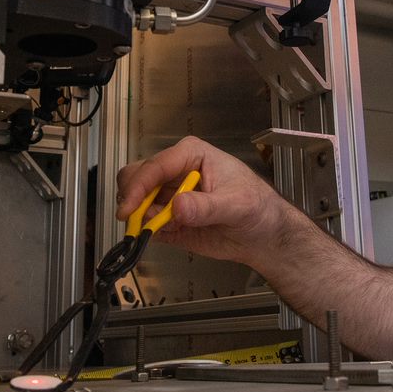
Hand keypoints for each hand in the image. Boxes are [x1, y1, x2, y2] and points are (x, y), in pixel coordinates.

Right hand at [116, 136, 293, 265]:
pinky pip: (145, 224)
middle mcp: (175, 173)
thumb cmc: (258, 207)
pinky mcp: (168, 219)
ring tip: (162, 228)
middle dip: (132, 200)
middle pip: (135, 177)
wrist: (263, 235)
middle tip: (137, 220)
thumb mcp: (236, 204)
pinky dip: (146, 231)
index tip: (129, 208)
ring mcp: (169, 196)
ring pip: (136, 201)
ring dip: (139, 218)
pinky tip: (166, 234)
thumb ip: (206, 206)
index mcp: (191, 156)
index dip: (138, 186)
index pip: (155, 166)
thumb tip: (178, 206)